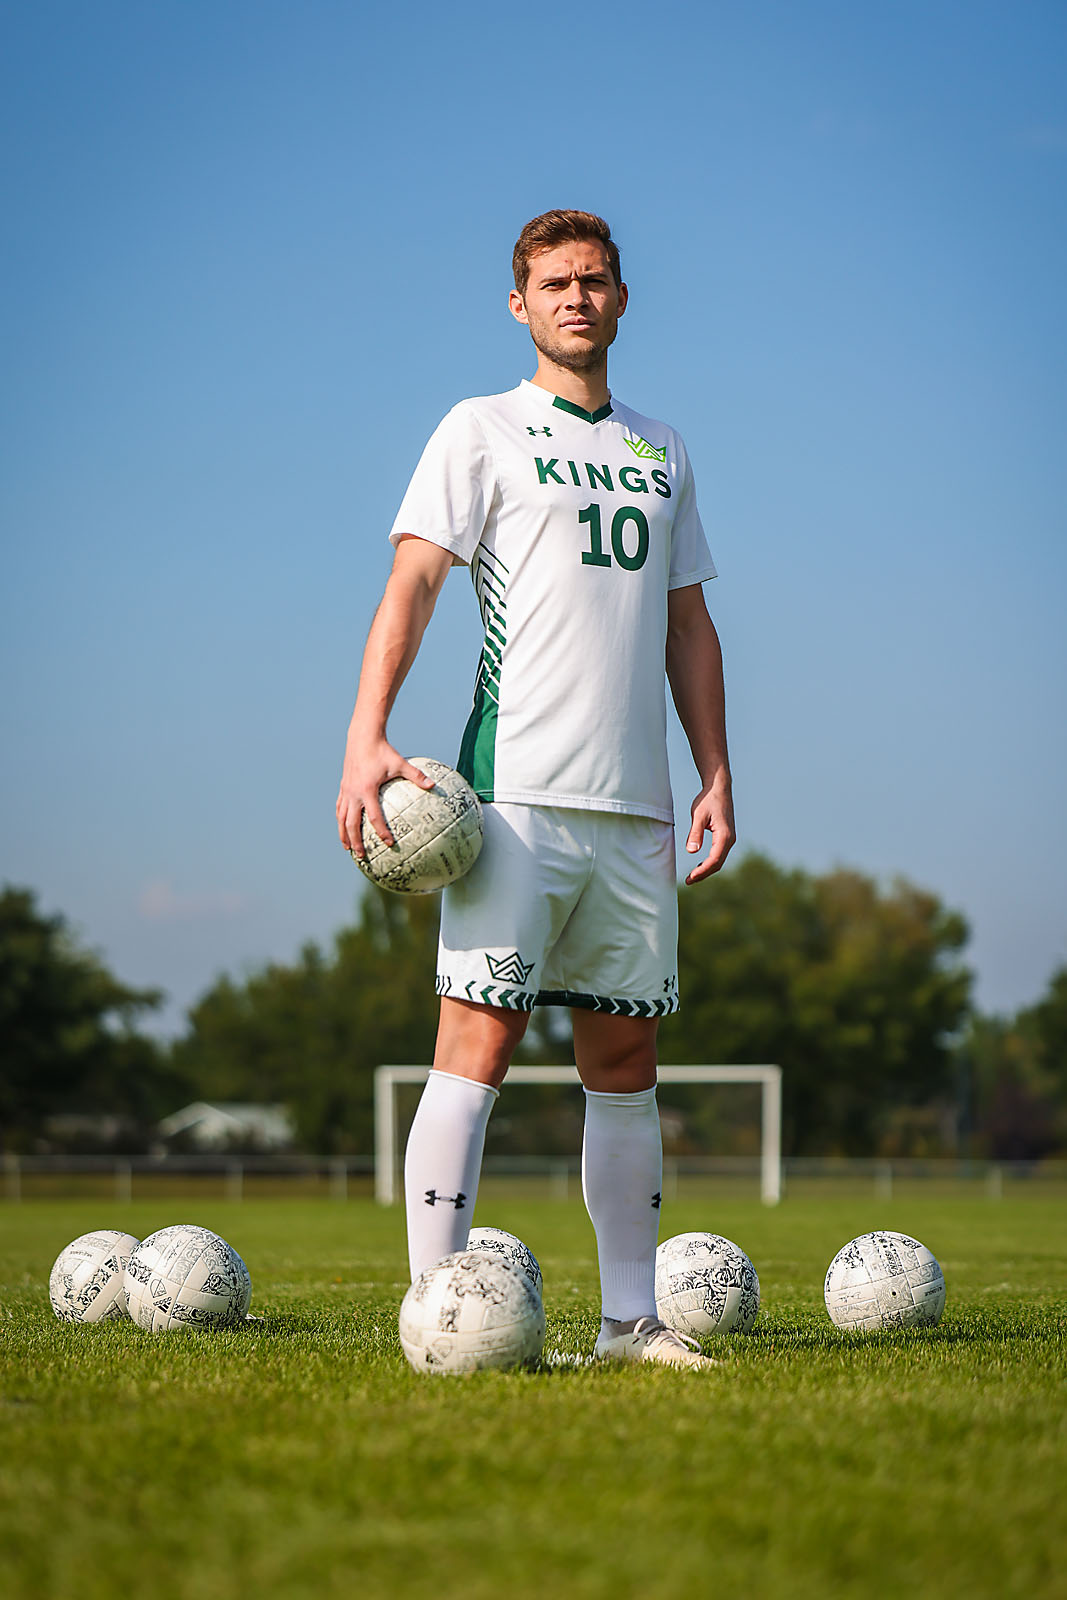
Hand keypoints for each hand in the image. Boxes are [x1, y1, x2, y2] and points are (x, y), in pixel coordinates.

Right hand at [336, 739, 433, 856]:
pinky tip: (343, 828)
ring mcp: (346, 790)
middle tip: (363, 855)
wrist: (362, 737)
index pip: (373, 817)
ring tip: (348, 848)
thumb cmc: (383, 751)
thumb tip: (433, 785)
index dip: (381, 832)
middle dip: (356, 841)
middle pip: (351, 823)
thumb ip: (416, 775)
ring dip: (344, 835)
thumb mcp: (401, 763)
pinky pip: (339, 807)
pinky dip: (340, 820)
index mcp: (367, 789)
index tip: (389, 844)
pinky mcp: (343, 787)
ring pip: (341, 818)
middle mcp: (353, 793)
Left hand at [683, 777, 734, 884]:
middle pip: (718, 864)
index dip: (702, 871)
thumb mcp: (698, 815)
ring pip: (719, 860)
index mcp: (724, 835)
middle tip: (688, 881)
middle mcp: (730, 839)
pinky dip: (710, 862)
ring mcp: (730, 839)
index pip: (714, 859)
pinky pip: (719, 854)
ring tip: (692, 877)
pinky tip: (699, 865)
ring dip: (706, 870)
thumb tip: (691, 851)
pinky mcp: (726, 837)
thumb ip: (695, 833)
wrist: (719, 788)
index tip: (690, 878)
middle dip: (703, 874)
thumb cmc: (708, 800)